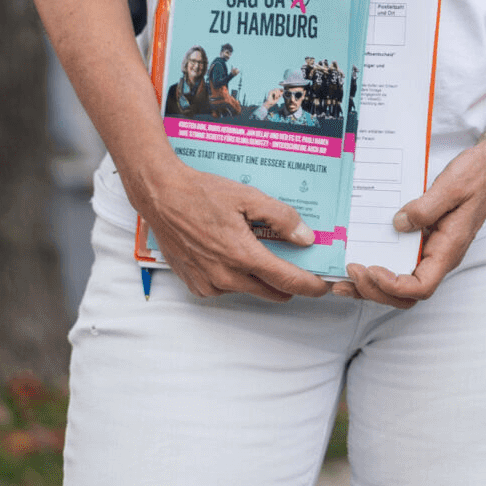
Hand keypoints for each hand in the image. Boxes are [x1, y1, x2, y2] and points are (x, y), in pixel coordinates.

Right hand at [133, 160, 329, 301]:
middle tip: (299, 266)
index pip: (286, 280)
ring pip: (247, 288)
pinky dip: (236, 275)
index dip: (308, 285)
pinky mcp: (195, 285)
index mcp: (242, 256)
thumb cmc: (203, 194)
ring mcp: (207, 284)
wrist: (162, 197)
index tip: (322, 286)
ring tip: (258, 247)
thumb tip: (305, 238)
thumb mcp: (249, 198)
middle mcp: (224, 277)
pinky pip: (226, 287)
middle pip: (270, 291)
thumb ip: (281, 218)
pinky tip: (233, 252)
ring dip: (259, 276)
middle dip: (288, 283)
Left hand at [330, 145, 485, 308]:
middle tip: (347, 274)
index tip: (370, 268)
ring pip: (400, 283)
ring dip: (371, 286)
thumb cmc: (477, 175)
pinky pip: (400, 263)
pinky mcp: (424, 241)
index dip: (392, 286)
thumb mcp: (452, 186)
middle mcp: (440, 256)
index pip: (420, 287)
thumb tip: (398, 224)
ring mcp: (432, 250)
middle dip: (374, 290)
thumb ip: (426, 207)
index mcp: (449, 249)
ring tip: (342, 280)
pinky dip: (378, 267)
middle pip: (406, 294)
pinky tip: (360, 257)